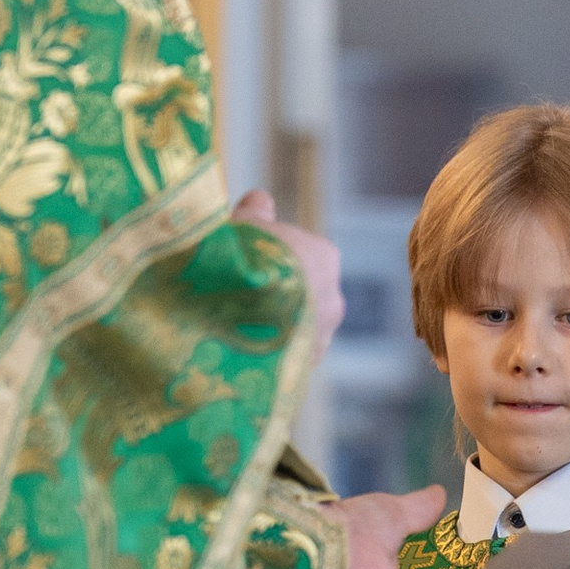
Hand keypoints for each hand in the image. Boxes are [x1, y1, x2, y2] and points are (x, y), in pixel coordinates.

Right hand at [232, 185, 343, 355]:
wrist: (246, 313)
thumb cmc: (246, 259)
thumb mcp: (243, 225)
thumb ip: (255, 213)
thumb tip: (260, 200)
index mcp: (324, 256)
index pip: (303, 254)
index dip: (273, 258)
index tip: (248, 265)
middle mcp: (333, 297)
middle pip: (302, 294)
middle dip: (278, 297)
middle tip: (240, 299)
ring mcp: (322, 337)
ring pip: (297, 329)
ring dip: (274, 329)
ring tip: (236, 330)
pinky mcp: (306, 369)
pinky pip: (288, 358)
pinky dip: (271, 356)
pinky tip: (244, 352)